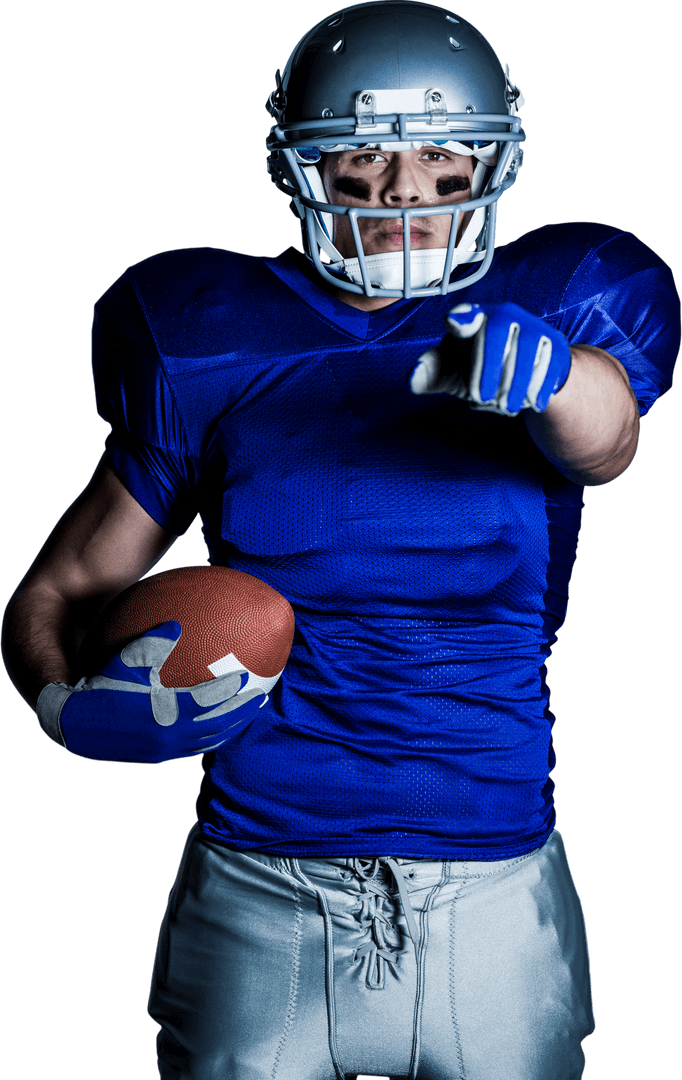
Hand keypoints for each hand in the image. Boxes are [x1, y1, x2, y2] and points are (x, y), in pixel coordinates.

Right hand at [35, 621, 265, 762]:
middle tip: (262, 698)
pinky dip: (211, 736)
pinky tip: (216, 724)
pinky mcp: (158, 756)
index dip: (231, 690)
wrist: (72, 722)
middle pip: (218, 725)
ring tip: (247, 714)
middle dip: (242, 712)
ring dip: (230, 727)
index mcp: (166, 713)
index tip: (249, 676)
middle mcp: (170, 736)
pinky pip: (194, 747)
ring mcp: (165, 750)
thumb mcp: (127, 660)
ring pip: (209, 740)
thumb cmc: (100, 685)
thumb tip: (177, 622)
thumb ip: (155, 642)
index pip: (209, 700)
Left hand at [410, 301, 571, 415]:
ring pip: (527, 347)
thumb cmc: (479, 368)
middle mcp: (504, 314)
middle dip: (490, 367)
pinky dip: (540, 385)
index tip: (455, 323)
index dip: (462, 316)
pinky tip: (532, 404)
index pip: (465, 313)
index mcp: (473, 318)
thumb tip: (412, 379)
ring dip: (516, 381)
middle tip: (482, 398)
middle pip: (498, 331)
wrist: (523, 375)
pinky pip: (550, 361)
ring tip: (506, 407)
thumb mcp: (453, 373)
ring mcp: (532, 326)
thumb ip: (432, 374)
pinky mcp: (555, 344)